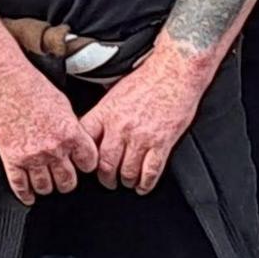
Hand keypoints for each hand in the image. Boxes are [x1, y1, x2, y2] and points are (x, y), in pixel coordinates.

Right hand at [0, 59, 96, 204]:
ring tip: (47, 184)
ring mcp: (32, 157)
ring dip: (48, 188)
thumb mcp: (64, 106)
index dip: (86, 165)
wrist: (4, 84)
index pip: (89, 164)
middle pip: (68, 182)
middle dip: (68, 181)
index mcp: (70, 134)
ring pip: (46, 188)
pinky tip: (29, 196)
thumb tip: (77, 143)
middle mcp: (53, 149)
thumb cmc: (32, 88)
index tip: (81, 166)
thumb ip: (72, 128)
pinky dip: (26, 195)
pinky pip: (21, 186)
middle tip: (65, 178)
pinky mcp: (11, 159)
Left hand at [77, 53, 210, 196]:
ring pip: (127, 171)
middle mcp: (120, 127)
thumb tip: (93, 129)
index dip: (84, 158)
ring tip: (126, 181)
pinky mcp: (161, 143)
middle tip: (108, 181)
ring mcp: (141, 137)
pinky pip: (150, 171)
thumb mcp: (114, 92)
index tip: (87, 165)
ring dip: (126, 181)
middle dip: (105, 178)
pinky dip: (145, 183)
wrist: (174, 72)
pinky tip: (143, 185)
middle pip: (105, 164)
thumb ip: (103, 113)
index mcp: (105, 113)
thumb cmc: (147, 78)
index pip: (86, 143)